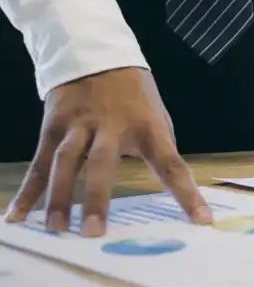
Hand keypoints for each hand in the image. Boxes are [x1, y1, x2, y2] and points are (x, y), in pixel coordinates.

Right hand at [4, 68, 211, 236]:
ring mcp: (79, 125)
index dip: (187, 194)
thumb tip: (172, 191)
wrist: (96, 53)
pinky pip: (39, 162)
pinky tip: (17, 215)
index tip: (202, 220)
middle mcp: (112, 126)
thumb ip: (160, 150)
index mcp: (148, 128)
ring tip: (56, 229)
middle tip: (93, 232)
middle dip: (97, 198)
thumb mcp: (157, 118)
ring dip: (59, 197)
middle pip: (102, 163)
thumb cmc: (135, 97)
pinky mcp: (53, 126)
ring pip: (65, 163)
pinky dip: (28, 190)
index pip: (172, 164)